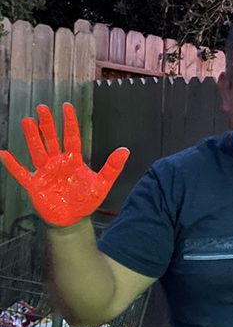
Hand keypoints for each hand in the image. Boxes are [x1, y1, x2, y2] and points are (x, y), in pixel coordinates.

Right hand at [0, 103, 128, 226]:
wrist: (72, 219)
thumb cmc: (86, 200)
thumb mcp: (102, 184)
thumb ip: (112, 167)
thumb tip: (125, 150)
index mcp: (73, 160)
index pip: (71, 137)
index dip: (69, 122)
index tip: (67, 106)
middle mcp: (57, 162)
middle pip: (51, 139)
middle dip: (47, 124)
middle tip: (42, 108)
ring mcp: (45, 172)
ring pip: (37, 150)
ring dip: (32, 137)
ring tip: (27, 121)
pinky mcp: (35, 184)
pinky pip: (21, 173)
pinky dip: (12, 165)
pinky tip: (4, 154)